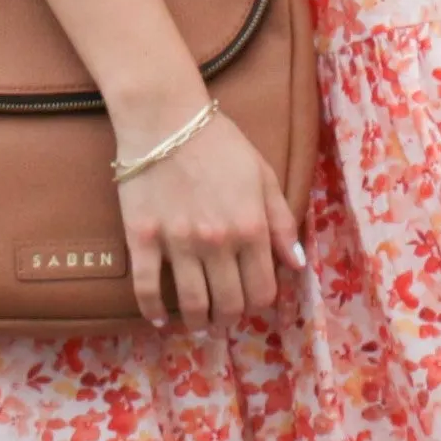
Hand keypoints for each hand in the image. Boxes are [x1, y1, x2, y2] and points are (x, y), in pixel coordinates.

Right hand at [115, 106, 305, 332]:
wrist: (165, 118)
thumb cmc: (219, 142)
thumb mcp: (262, 175)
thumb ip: (282, 222)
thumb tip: (296, 265)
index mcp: (251, 227)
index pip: (262, 290)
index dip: (259, 302)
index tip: (250, 299)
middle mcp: (218, 242)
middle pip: (229, 304)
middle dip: (229, 317)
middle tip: (223, 316)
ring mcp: (178, 243)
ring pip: (192, 304)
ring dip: (197, 321)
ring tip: (197, 322)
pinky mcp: (143, 238)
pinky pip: (147, 287)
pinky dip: (152, 310)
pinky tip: (158, 319)